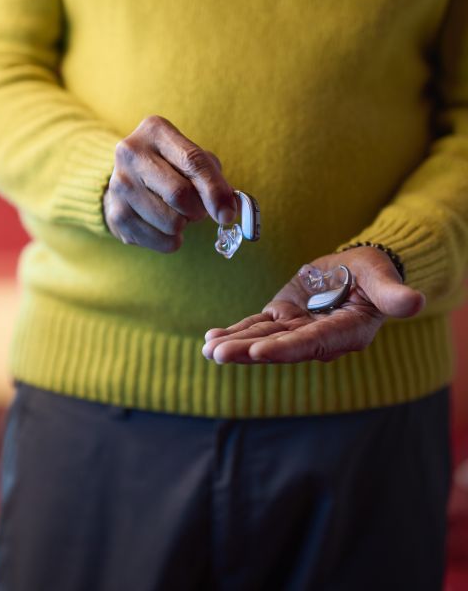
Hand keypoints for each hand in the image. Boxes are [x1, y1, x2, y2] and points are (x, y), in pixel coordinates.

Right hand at [103, 115, 237, 252]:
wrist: (128, 181)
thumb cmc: (170, 167)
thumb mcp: (193, 159)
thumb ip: (214, 179)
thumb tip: (228, 210)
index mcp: (155, 131)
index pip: (193, 161)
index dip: (215, 191)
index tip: (228, 213)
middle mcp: (131, 153)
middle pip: (179, 194)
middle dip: (199, 210)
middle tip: (198, 209)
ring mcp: (119, 185)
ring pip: (171, 222)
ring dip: (184, 224)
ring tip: (175, 212)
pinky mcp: (116, 215)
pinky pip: (160, 240)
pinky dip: (171, 240)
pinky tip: (163, 225)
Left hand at [202, 247, 424, 363]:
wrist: (358, 270)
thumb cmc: (375, 274)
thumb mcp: (384, 279)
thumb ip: (393, 294)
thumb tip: (416, 302)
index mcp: (343, 333)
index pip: (312, 343)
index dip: (286, 348)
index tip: (259, 351)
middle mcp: (317, 337)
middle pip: (280, 346)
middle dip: (249, 351)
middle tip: (219, 355)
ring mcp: (296, 328)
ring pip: (263, 337)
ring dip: (235, 344)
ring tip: (208, 350)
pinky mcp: (283, 315)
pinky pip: (256, 325)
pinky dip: (234, 331)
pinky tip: (210, 340)